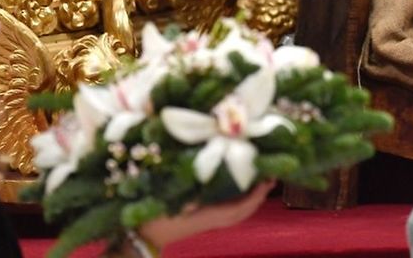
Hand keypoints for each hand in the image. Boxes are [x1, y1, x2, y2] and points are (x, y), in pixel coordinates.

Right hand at [136, 180, 274, 249]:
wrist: (142, 236)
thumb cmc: (154, 217)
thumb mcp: (169, 202)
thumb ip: (187, 194)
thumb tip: (205, 179)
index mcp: (208, 217)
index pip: (239, 209)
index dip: (255, 196)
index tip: (267, 180)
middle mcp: (213, 220)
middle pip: (243, 211)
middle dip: (259, 195)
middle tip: (271, 174)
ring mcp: (209, 220)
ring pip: (237, 211)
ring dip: (251, 198)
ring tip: (260, 179)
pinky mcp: (204, 218)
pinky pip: (229, 210)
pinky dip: (240, 199)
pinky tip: (240, 187)